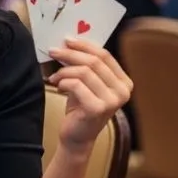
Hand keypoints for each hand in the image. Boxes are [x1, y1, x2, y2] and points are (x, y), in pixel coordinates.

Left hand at [46, 38, 132, 156]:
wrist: (77, 136)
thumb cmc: (80, 108)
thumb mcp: (87, 84)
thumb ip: (87, 66)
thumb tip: (70, 42)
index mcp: (124, 82)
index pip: (105, 55)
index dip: (84, 45)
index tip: (67, 40)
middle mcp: (123, 91)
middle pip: (94, 61)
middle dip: (70, 53)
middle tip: (53, 51)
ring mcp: (112, 101)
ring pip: (84, 71)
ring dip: (64, 71)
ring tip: (54, 77)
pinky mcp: (98, 109)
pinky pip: (76, 85)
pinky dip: (63, 82)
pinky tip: (57, 87)